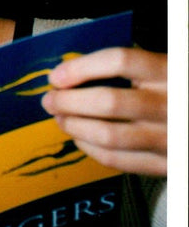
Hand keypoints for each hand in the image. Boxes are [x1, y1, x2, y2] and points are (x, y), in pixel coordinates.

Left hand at [42, 47, 166, 175]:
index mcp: (170, 72)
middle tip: (50, 99)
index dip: (82, 67)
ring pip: (109, 136)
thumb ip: (129, 66)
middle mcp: (171, 104)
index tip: (57, 75)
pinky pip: (118, 161)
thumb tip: (73, 70)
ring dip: (75, 127)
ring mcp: (169, 138)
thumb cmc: (176, 90)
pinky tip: (80, 139)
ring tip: (60, 119)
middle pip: (109, 101)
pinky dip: (91, 150)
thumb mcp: (164, 67)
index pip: (121, 61)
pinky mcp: (166, 165)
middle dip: (69, 101)